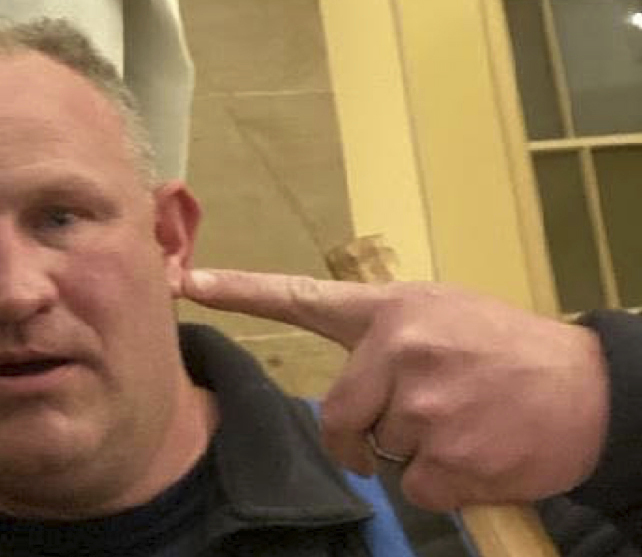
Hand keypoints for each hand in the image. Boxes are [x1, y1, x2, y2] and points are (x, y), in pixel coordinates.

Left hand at [182, 267, 608, 510]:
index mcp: (388, 309)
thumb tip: (349, 376)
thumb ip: (383, 334)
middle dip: (362, 433)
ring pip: (378, 452)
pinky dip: (442, 485)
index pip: (300, 298)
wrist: (586, 388)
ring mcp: (421, 403)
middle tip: (414, 420)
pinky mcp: (448, 455)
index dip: (239, 292)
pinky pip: (414, 488)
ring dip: (414, 453)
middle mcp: (397, 348)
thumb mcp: (438, 313)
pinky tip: (477, 453)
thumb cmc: (504, 348)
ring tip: (462, 421)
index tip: (186, 284)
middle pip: (335, 416)